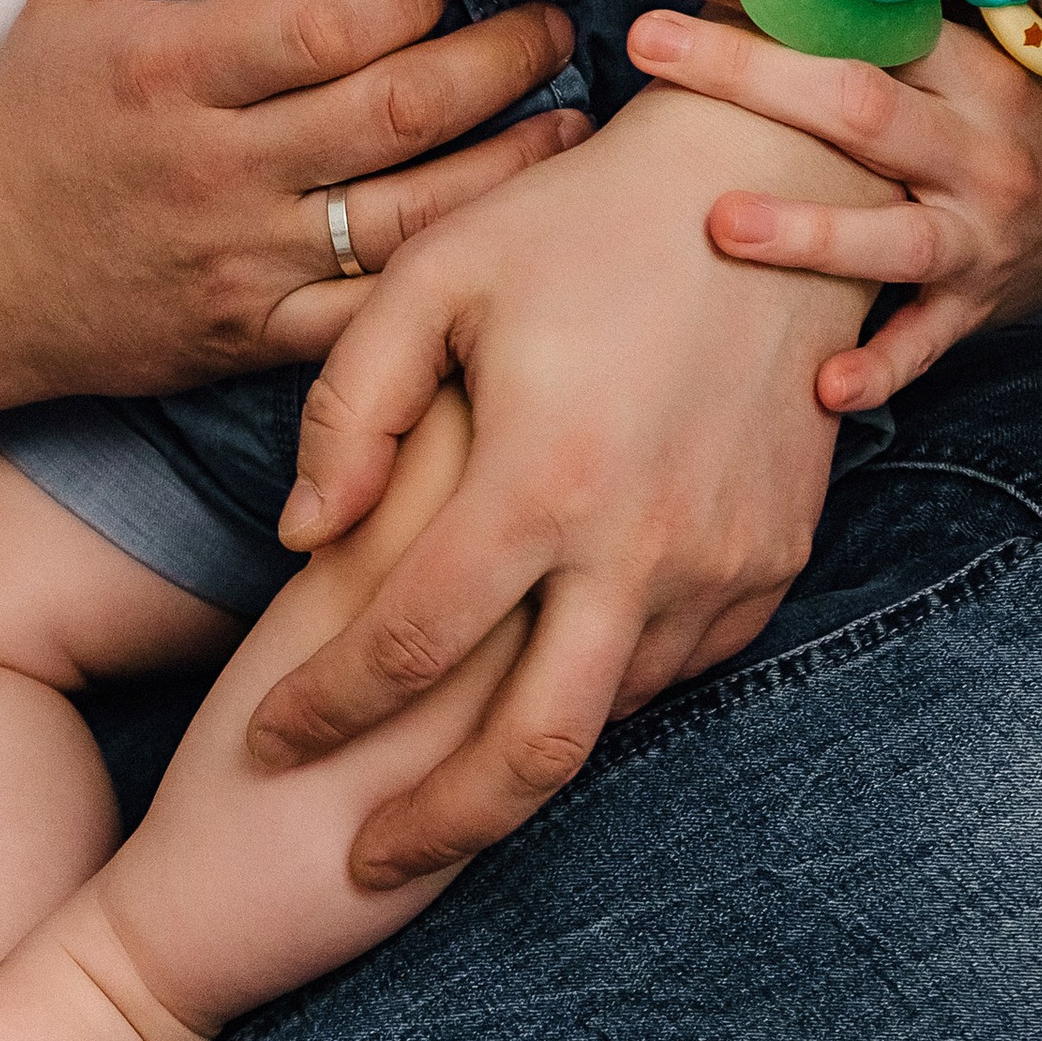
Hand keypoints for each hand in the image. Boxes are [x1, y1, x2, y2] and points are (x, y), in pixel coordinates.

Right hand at [0, 0, 590, 400]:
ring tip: (573, 121)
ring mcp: (245, 262)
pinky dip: (453, 273)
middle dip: (500, 62)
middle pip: (396, 113)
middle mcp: (217, 168)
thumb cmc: (35, 111)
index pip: (329, 26)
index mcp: (174, 70)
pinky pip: (378, 312)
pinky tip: (511, 232)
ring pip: (412, 217)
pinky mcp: (259, 338)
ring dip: (511, 166)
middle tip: (556, 27)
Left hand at [243, 82, 890, 884]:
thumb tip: (299, 537)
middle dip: (428, 829)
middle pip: (525, 757)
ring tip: (439, 783)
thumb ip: (352, 406)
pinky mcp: (777, 553)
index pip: (404, 646)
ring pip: (609, 720)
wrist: (774, 179)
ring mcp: (722, 559)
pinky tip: (549, 683)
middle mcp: (641, 542)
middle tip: (357, 861)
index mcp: (541, 474)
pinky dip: (608, 696)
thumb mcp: (438, 275)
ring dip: (519, 764)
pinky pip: (683, 666)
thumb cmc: (580, 215)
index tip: (264, 738)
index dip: (319, 711)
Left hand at [623, 0, 1041, 406]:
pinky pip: (926, 343)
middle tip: (647, 42)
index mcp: (967, 66)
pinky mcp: (977, 309)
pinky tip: (823, 386)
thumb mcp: (962, 53)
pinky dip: (880, 366)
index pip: (856, 10)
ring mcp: (980, 235)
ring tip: (722, 224)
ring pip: (895, 236)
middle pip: (860, 106)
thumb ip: (874, 17)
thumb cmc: (1001, 117)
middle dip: (749, 73)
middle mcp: (976, 148)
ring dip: (808, 234)